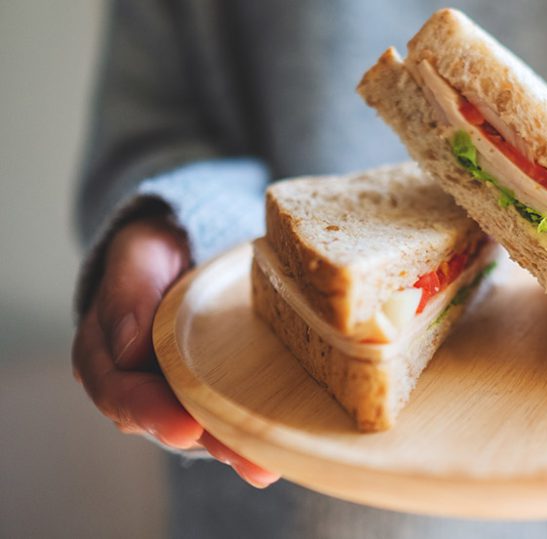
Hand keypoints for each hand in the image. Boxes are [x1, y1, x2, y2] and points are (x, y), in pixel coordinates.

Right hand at [72, 216, 278, 487]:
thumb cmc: (155, 252)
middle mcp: (140, 385)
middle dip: (205, 440)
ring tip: (263, 462)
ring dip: (233, 447)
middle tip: (237, 453)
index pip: (121, 392)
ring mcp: (178, 392)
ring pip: (202, 428)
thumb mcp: (137, 255)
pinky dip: (251, 433)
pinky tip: (277, 452)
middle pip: (167, 422)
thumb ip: (129, 291)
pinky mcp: (215, 391)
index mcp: (106, 356)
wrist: (185, 247)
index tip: (183, 425)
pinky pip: (229, 415)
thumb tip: (129, 348)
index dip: (150, 412)